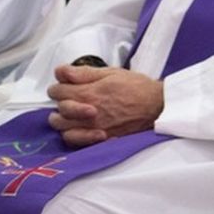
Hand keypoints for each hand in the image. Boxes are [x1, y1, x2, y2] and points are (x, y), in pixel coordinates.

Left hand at [46, 64, 163, 145]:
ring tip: (71, 115)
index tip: (65, 85)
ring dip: (63, 121)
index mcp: (88, 93)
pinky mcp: (100, 139)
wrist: (156, 105)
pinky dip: (73, 135)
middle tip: (68, 99)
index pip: (56, 91)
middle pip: (57, 112)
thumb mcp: (111, 73)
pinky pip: (76, 141)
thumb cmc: (136, 87)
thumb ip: (83, 73)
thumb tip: (61, 72)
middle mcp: (87, 113)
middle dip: (60, 104)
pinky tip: (79, 128)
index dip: (59, 87)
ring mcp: (93, 128)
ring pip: (63, 129)